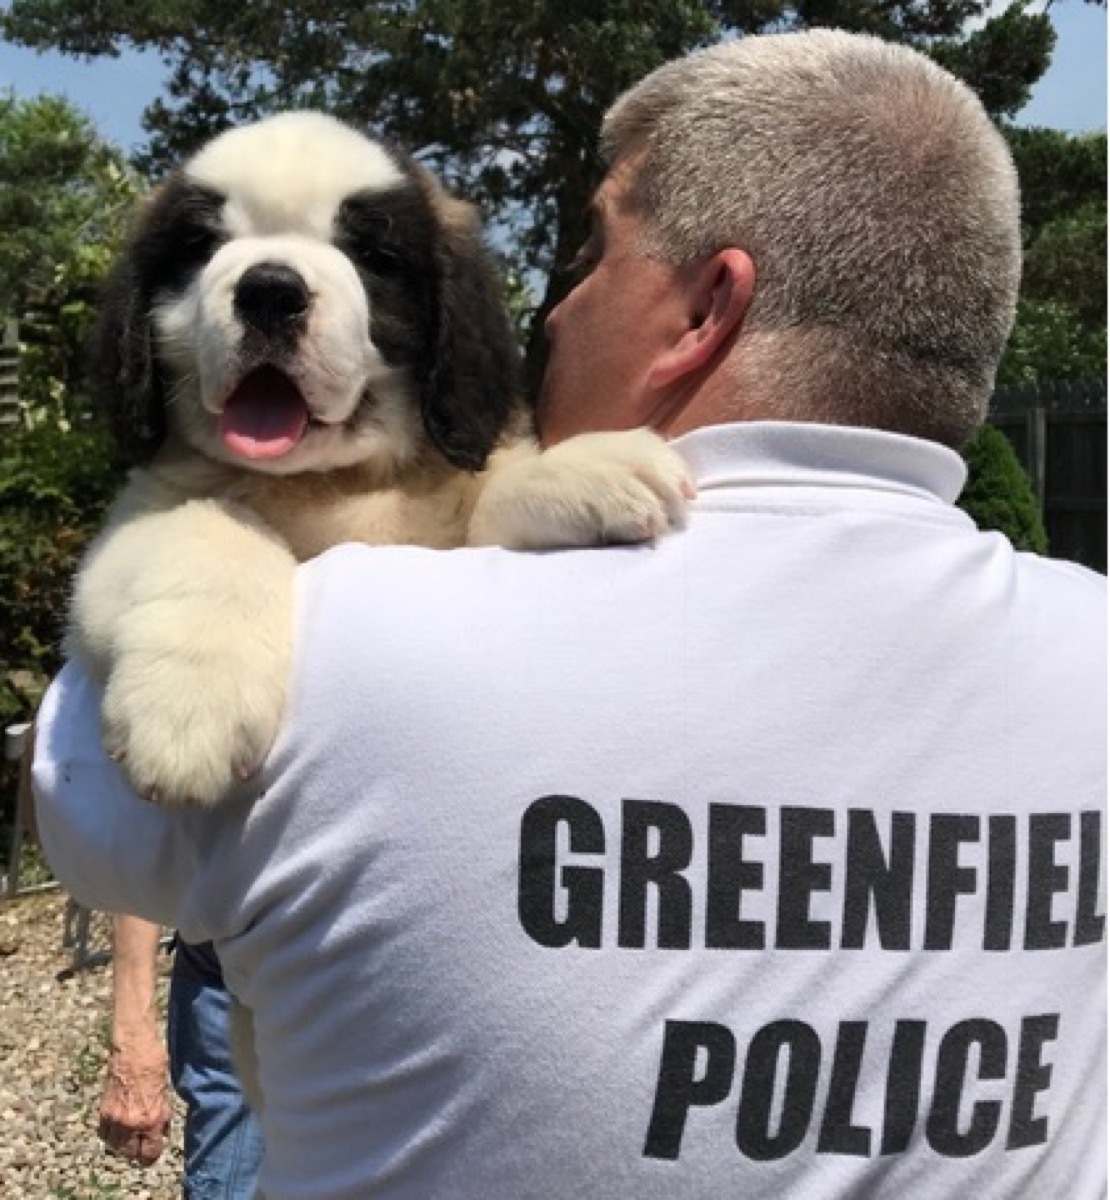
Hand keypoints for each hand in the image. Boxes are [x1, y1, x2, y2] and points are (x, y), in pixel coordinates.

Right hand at [97, 1041, 171, 1166]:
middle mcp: (132, 1124)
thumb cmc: (155, 1066)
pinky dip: (111, 1134)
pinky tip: (118, 1127)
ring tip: (130, 1136)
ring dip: (123, 1145)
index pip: (149, 1153)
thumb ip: (162, 1117)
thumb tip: (160, 1133)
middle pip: (130, 1155)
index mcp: (152, 1119)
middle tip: (142, 1144)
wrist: (134, 1050)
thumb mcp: (166, 1095)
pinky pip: (104, 1134)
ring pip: (115, 1147)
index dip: (152, 1154)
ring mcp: (115, 1119)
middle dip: (137, 1152)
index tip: (154, 1150)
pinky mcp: (103, 1112)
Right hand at [469, 428, 693, 549]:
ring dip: (655, 509)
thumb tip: (663, 514)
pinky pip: (615, 501)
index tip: (689, 495)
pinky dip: (635, 517)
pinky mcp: (569, 491)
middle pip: (647, 460)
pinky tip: (640, 533)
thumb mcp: (588, 491)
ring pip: (636, 481)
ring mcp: (578, 469)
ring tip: (658, 532)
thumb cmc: (550, 514)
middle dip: (670, 490)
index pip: (647, 443)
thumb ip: (621, 490)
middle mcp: (590, 451)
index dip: (673, 467)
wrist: (501, 515)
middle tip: (680, 521)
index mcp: (596, 446)